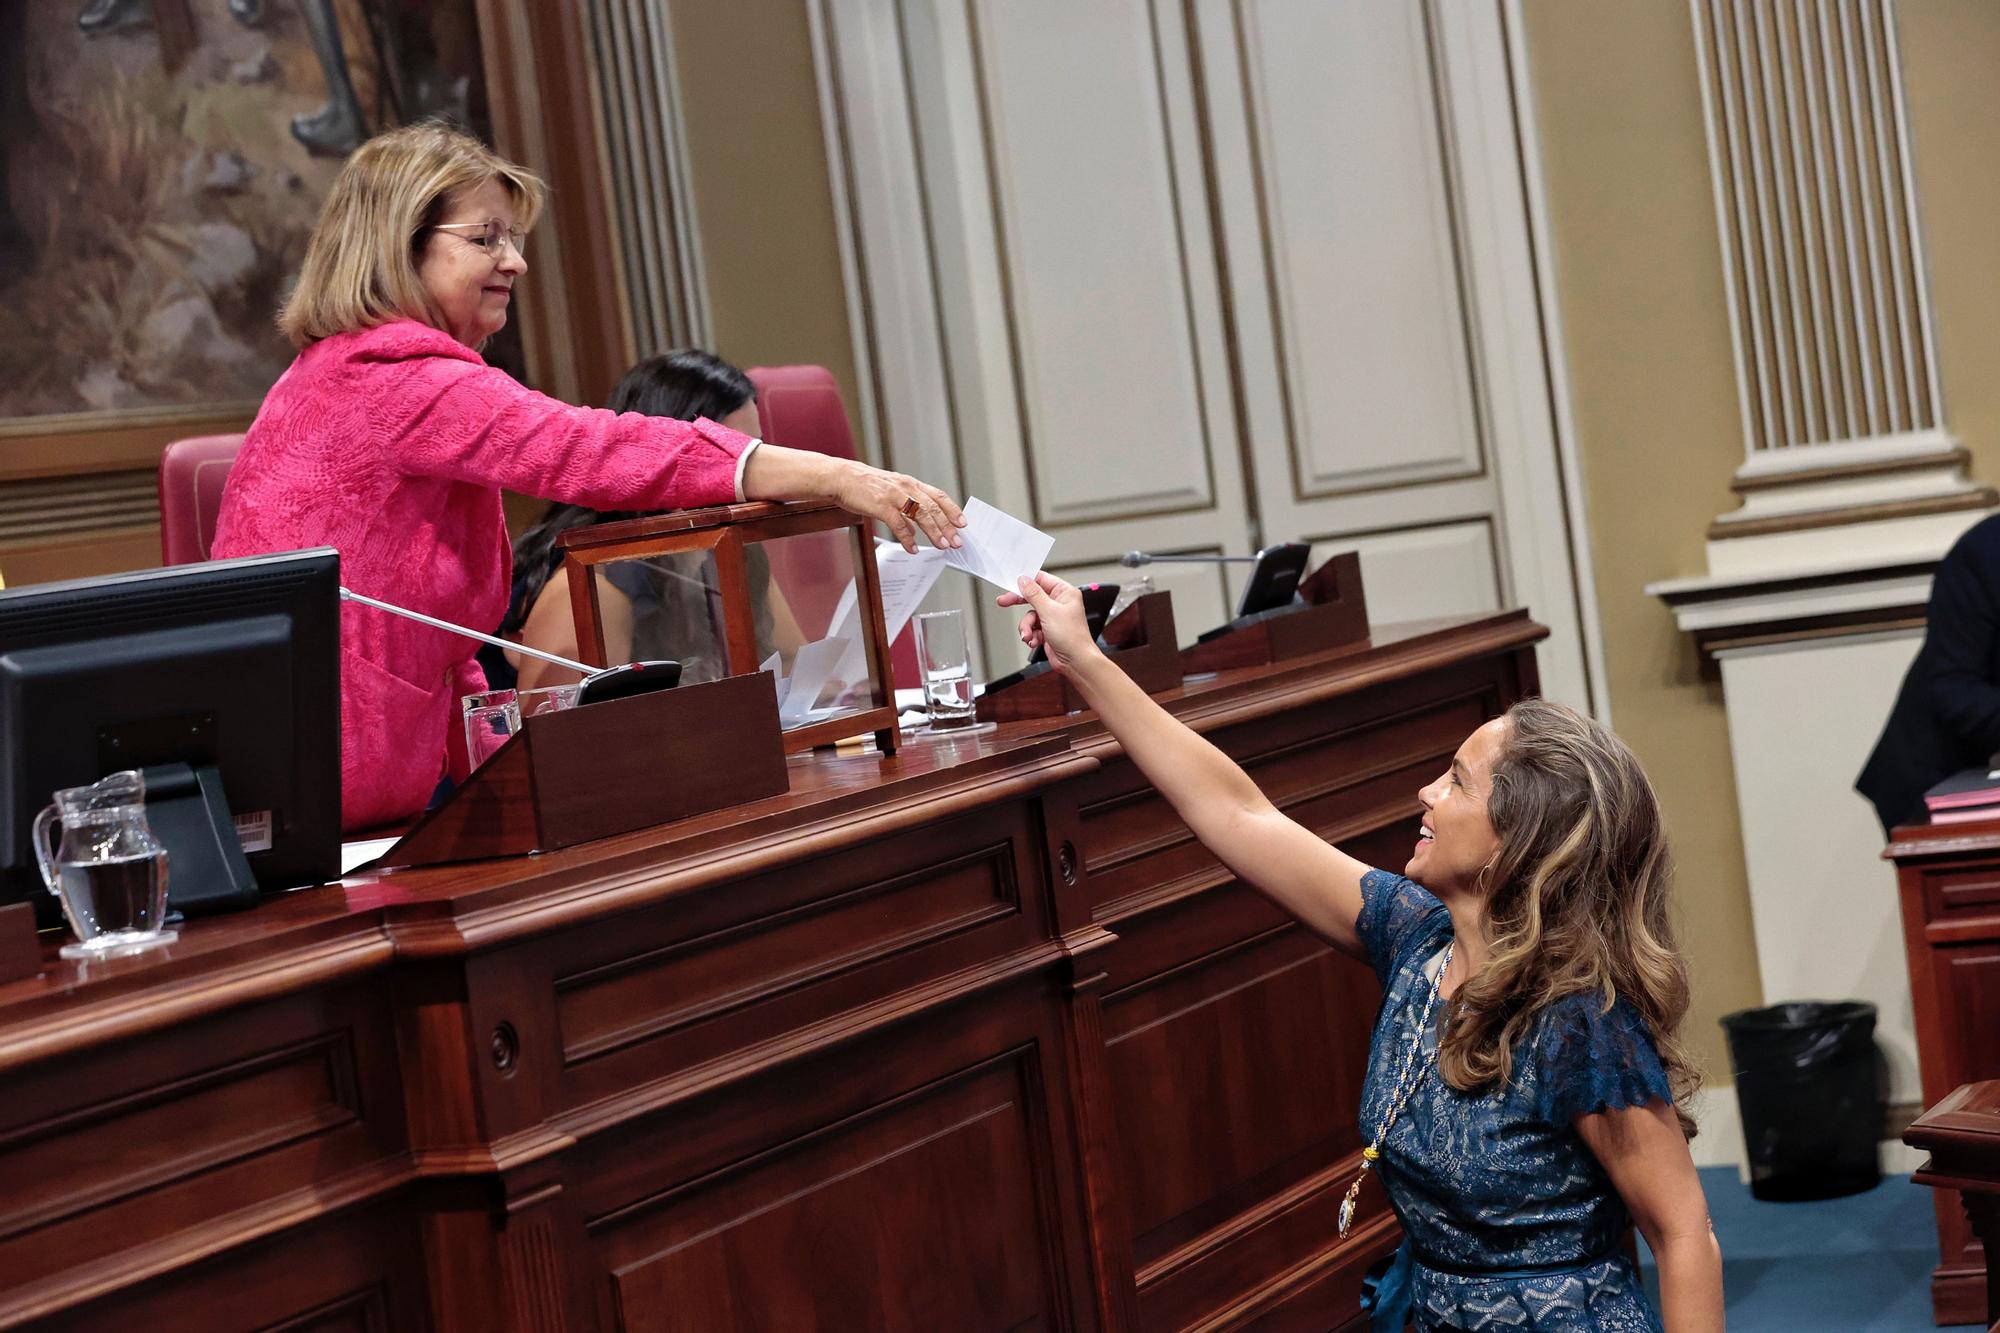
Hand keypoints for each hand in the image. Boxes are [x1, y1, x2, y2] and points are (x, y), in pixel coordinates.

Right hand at [828, 460, 964, 552]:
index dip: (952, 510)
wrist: (841, 478)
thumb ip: (905, 510)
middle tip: (956, 541)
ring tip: (941, 545)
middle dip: (947, 526)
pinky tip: (913, 549)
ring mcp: (894, 495)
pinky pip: (899, 524)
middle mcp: (906, 487)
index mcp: (910, 484)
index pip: (938, 496)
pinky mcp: (881, 505)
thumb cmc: (865, 486)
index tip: (962, 523)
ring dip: (933, 532)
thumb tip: (915, 530)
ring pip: (921, 515)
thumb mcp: (890, 493)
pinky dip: (908, 538)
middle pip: (933, 507)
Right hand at [997, 572, 1102, 675]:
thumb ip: (1033, 593)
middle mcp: (1059, 603)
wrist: (1075, 661)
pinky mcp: (1047, 630)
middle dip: (1019, 603)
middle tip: (1004, 602)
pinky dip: (1031, 635)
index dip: (1026, 581)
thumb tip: (1024, 580)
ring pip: (1029, 615)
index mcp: (1064, 593)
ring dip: (1026, 627)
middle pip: (1032, 597)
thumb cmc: (1072, 637)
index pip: (1041, 579)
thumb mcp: (1049, 611)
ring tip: (1029, 635)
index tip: (1011, 583)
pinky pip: (1031, 627)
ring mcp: (1052, 617)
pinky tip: (1034, 641)